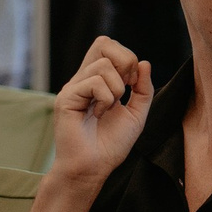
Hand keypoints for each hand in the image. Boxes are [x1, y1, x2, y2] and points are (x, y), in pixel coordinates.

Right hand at [53, 35, 153, 189]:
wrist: (93, 169)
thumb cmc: (110, 145)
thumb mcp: (136, 114)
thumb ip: (143, 89)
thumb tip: (144, 63)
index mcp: (97, 80)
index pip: (109, 46)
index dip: (127, 58)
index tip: (132, 84)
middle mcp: (83, 79)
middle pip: (103, 43)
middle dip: (125, 62)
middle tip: (125, 89)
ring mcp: (73, 87)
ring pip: (102, 65)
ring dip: (115, 89)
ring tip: (108, 109)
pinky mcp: (66, 98)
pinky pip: (94, 82)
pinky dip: (105, 99)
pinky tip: (98, 114)